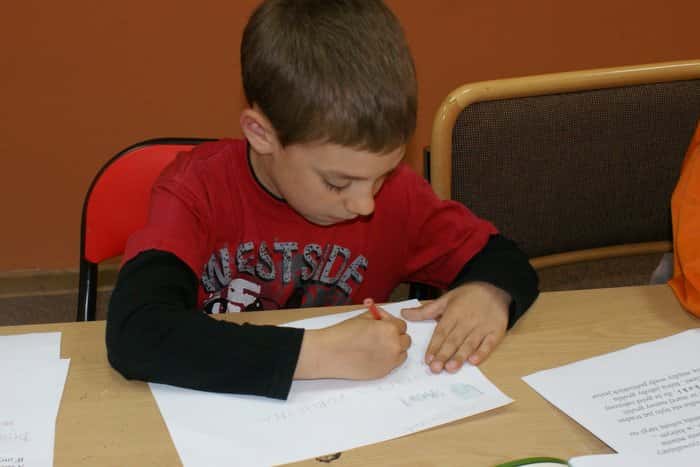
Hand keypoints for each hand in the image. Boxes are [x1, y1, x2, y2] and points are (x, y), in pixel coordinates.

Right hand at [294, 305, 411, 379]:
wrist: (329, 353)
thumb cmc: (342, 334)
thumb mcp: (362, 317)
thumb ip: (378, 317)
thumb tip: (383, 317)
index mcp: (389, 330)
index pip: (402, 325)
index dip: (391, 323)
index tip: (382, 324)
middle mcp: (393, 346)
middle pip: (405, 340)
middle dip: (395, 336)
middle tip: (382, 335)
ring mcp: (389, 361)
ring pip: (401, 354)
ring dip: (394, 349)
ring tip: (377, 346)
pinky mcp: (382, 373)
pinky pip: (392, 365)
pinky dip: (387, 360)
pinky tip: (372, 356)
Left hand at [401, 282, 509, 372]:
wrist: (494, 288)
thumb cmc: (467, 295)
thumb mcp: (446, 299)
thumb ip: (426, 310)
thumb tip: (404, 314)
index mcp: (453, 313)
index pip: (441, 332)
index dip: (434, 346)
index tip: (427, 359)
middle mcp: (467, 321)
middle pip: (454, 340)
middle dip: (444, 355)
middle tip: (435, 368)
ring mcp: (482, 327)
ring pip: (469, 344)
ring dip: (460, 357)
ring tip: (450, 368)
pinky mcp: (496, 331)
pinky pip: (489, 344)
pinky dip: (482, 352)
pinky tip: (474, 361)